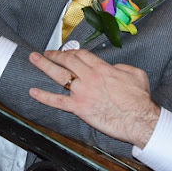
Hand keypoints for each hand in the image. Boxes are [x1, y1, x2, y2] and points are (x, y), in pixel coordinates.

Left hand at [29, 49, 159, 148]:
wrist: (137, 118)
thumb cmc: (139, 98)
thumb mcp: (137, 74)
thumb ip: (123, 67)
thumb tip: (115, 68)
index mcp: (103, 68)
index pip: (82, 55)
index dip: (71, 51)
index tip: (66, 52)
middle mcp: (89, 77)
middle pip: (68, 60)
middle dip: (55, 54)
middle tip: (46, 53)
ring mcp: (82, 92)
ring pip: (59, 75)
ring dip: (44, 65)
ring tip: (34, 59)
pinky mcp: (79, 108)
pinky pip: (57, 101)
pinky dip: (43, 96)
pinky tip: (32, 91)